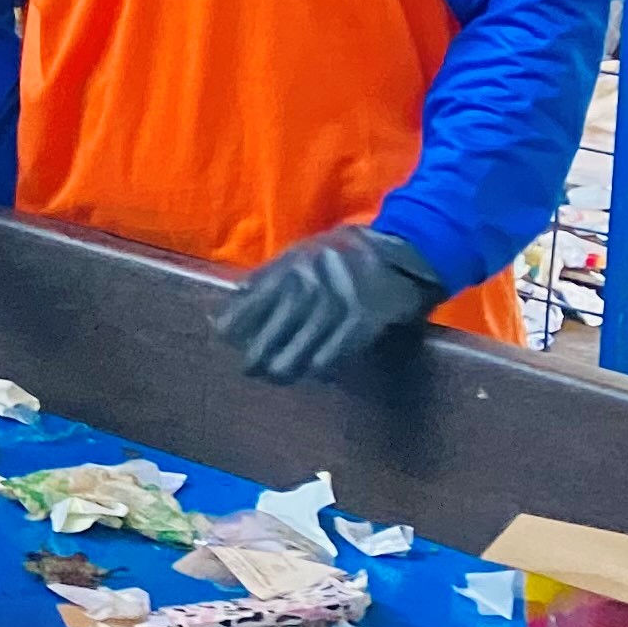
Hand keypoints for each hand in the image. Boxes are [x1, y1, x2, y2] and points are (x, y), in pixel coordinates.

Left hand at [214, 225, 445, 384]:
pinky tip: (315, 370)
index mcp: (284, 271)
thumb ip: (263, 280)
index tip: (231, 344)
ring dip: (284, 372)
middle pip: (263, 345)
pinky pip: (328, 361)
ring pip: (293, 360)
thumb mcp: (298, 255)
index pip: (241, 315)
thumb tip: (225, 310)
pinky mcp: (361, 325)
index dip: (232, 335)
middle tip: (254, 370)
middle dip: (255, 363)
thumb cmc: (342, 254)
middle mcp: (304, 290)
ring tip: (280, 374)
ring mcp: (333, 309)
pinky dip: (318, 370)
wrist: (403, 251)